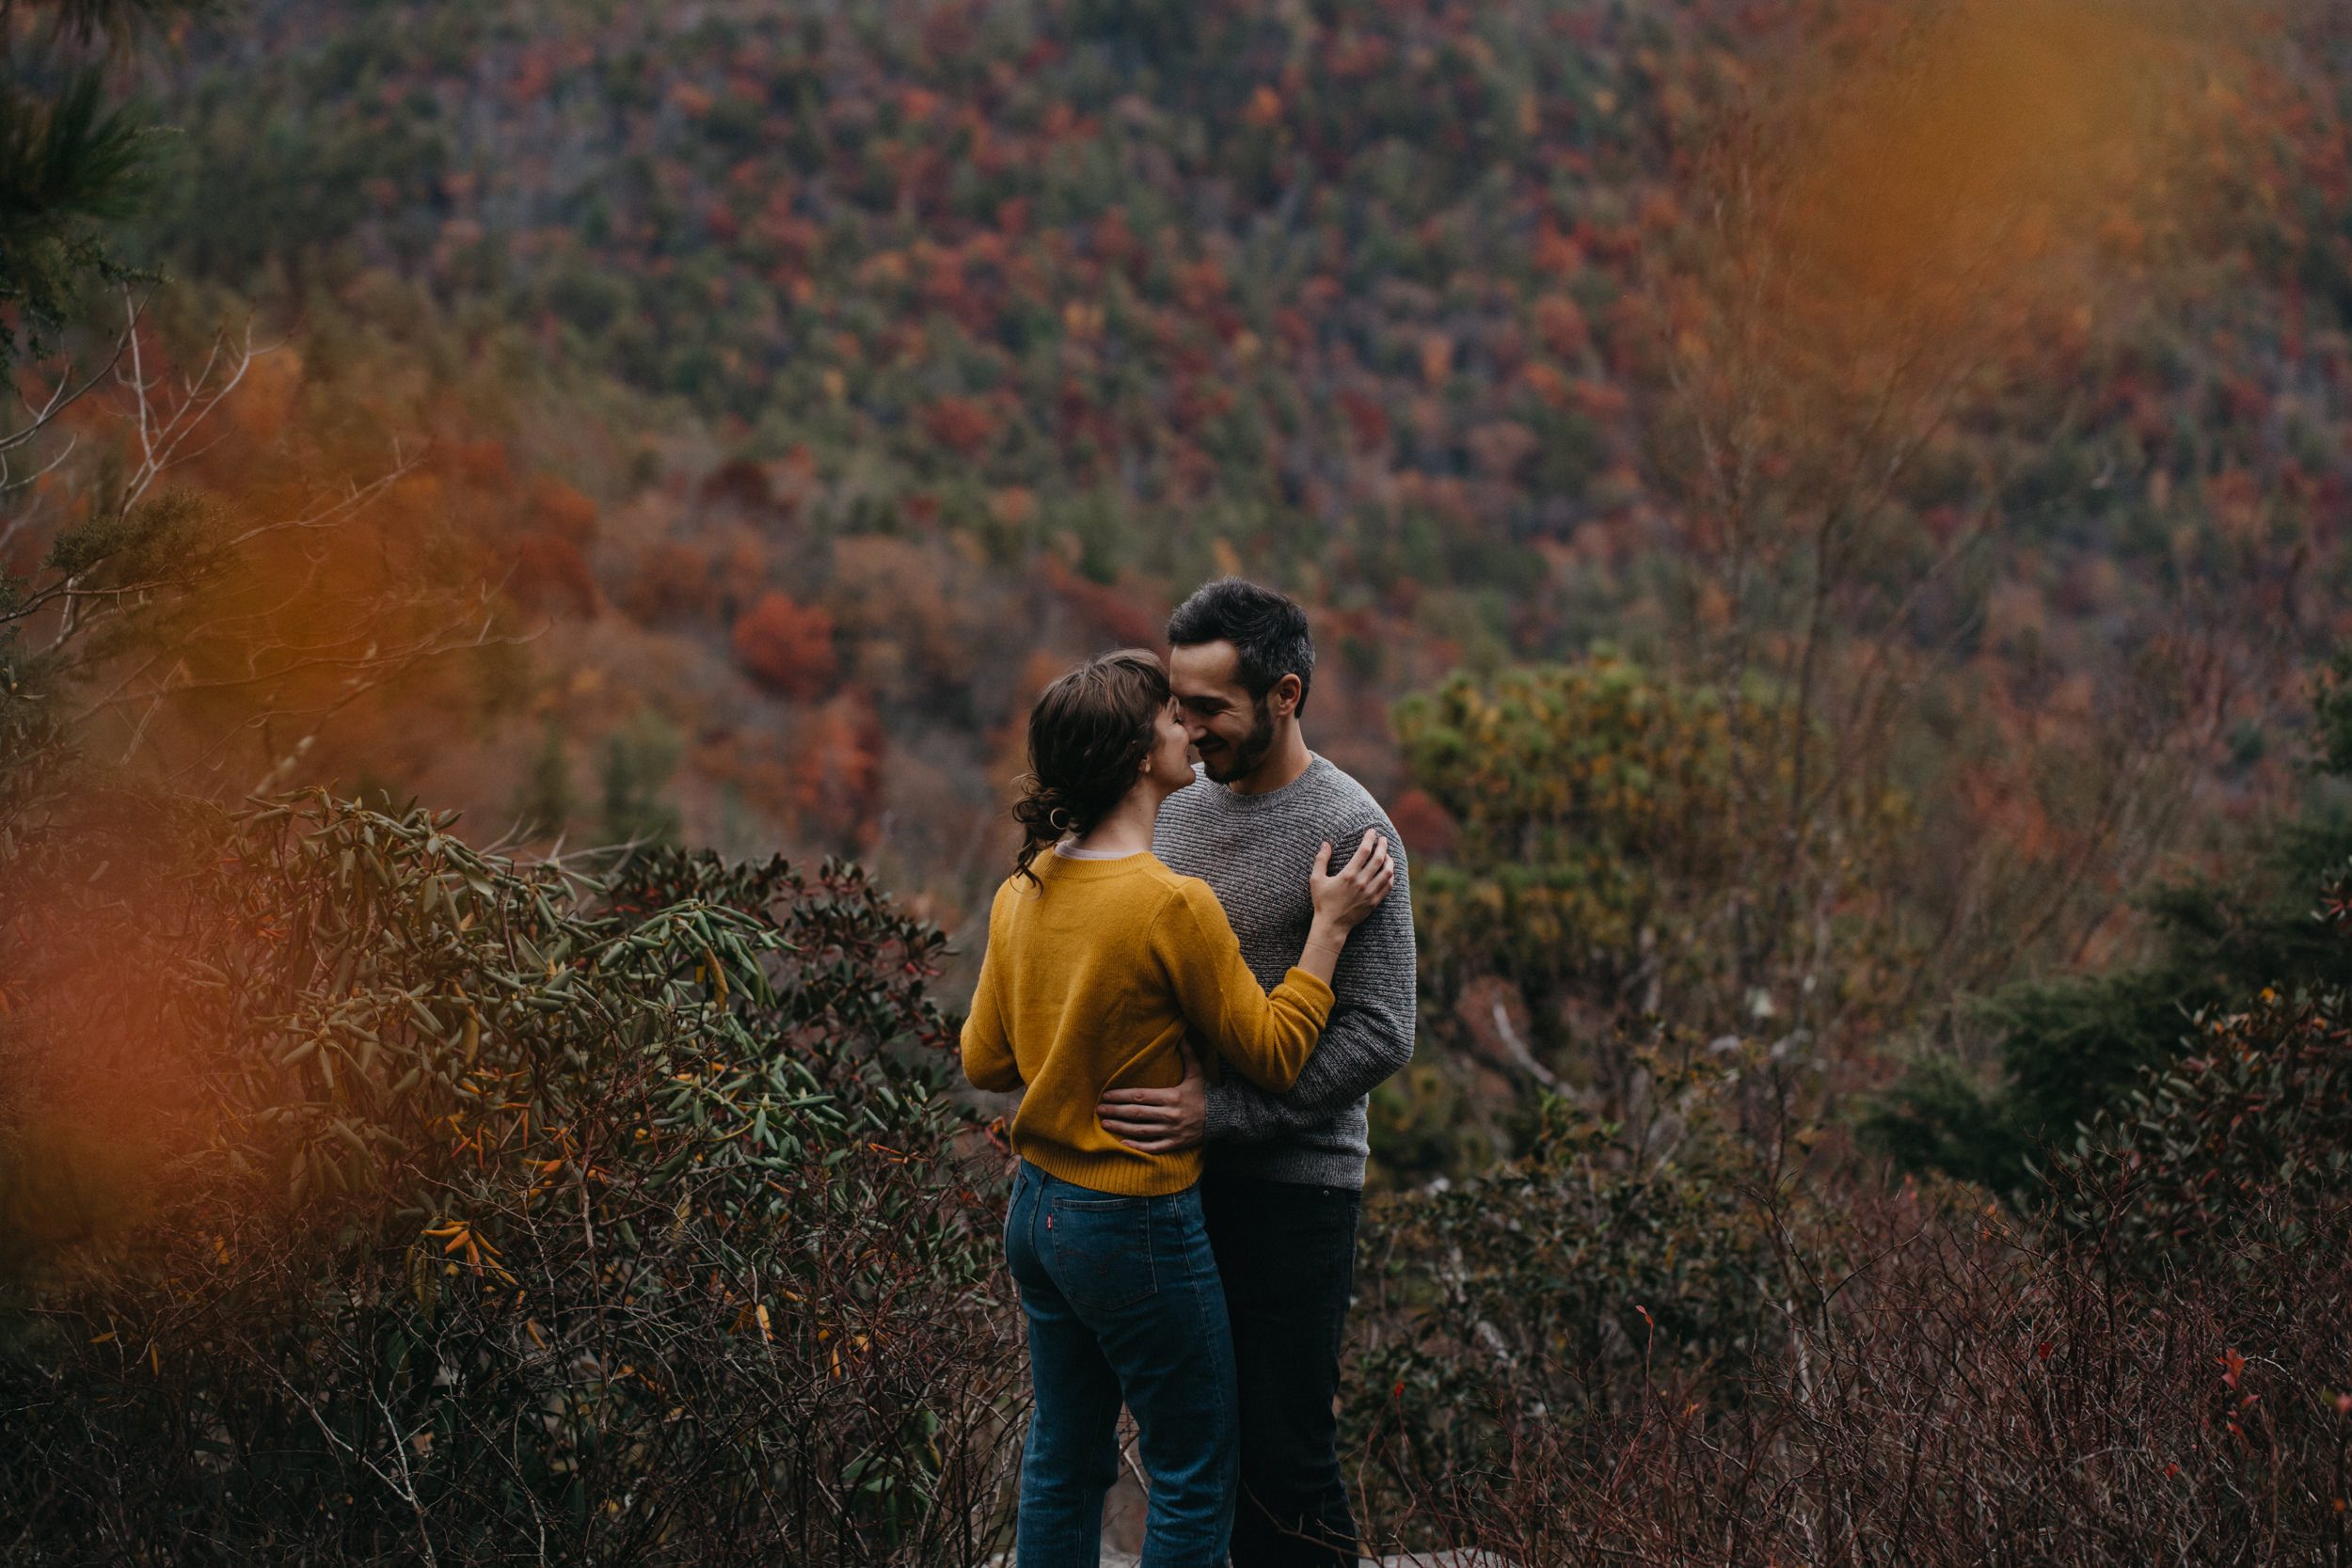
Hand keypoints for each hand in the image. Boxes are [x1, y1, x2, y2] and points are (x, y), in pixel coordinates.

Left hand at [1096, 1039, 1206, 1154]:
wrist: (1223, 1117)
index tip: (1106, 1095)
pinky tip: (1123, 1142)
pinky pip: (1153, 1147)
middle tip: (1099, 1109)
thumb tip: (1182, 1033)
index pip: (1140, 1096)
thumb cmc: (1205, 1093)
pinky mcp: (1175, 1144)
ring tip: (1105, 1123)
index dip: (1121, 1096)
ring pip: (1141, 1130)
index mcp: (1172, 1096)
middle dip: (1115, 1111)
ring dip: (1121, 1127)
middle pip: (1136, 1113)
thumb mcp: (1196, 1072)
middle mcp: (1170, 1114)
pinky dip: (1137, 1146)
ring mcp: (1172, 1131)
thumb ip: (1187, 1054)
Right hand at [1309, 829, 1393, 931]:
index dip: (1369, 839)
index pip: (1364, 851)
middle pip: (1379, 859)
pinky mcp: (1374, 902)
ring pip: (1387, 872)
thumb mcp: (1316, 880)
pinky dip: (1390, 876)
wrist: (1332, 925)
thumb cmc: (1322, 901)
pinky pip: (1388, 886)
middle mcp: (1362, 883)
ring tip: (1387, 854)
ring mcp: (1370, 893)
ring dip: (1389, 861)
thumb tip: (1325, 843)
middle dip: (1383, 846)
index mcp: (1348, 875)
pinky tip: (1388, 871)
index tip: (1371, 831)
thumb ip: (1321, 860)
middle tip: (1383, 839)